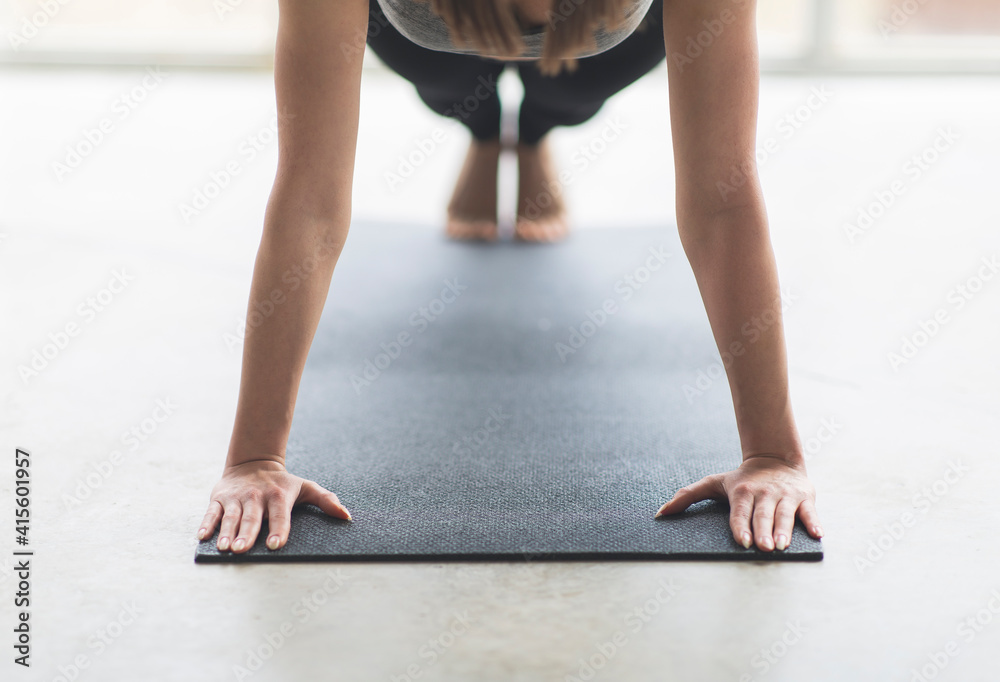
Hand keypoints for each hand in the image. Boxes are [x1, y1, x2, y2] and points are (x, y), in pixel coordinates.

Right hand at [196, 459, 350, 552]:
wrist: (253, 461)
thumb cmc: (282, 483)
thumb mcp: (306, 487)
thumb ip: (327, 501)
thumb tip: (347, 516)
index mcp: (278, 496)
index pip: (279, 515)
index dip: (278, 529)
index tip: (275, 545)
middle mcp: (256, 496)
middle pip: (252, 518)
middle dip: (247, 534)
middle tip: (242, 550)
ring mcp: (236, 498)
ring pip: (230, 517)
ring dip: (226, 533)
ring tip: (225, 548)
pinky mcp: (219, 498)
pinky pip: (211, 513)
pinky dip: (206, 524)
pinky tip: (203, 537)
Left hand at [654, 454, 821, 551]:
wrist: (775, 458)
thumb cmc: (741, 479)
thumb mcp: (714, 483)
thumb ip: (687, 497)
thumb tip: (660, 514)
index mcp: (742, 492)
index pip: (740, 511)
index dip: (741, 526)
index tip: (742, 541)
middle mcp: (764, 493)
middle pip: (763, 515)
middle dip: (763, 531)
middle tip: (764, 548)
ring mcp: (786, 495)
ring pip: (786, 515)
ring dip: (785, 530)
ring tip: (782, 546)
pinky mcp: (805, 497)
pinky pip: (810, 512)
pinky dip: (814, 522)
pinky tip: (817, 535)